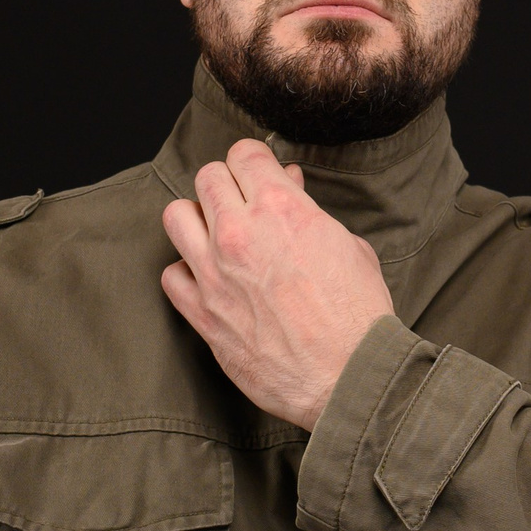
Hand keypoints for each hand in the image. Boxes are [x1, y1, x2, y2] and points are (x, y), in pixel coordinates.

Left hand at [160, 137, 394, 428]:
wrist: (349, 377)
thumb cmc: (359, 315)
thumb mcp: (349, 247)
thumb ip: (310, 212)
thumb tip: (289, 188)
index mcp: (281, 208)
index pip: (244, 153)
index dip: (255, 160)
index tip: (260, 172)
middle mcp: (240, 232)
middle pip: (207, 177)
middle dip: (227, 183)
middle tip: (243, 202)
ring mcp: (214, 273)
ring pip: (176, 216)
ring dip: (197, 219)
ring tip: (216, 234)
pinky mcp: (203, 314)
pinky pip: (171, 275)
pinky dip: (186, 272)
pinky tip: (208, 278)